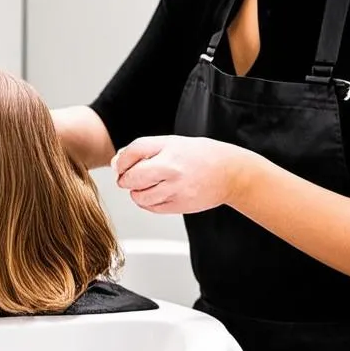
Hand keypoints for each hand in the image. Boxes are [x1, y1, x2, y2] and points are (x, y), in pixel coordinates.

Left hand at [111, 135, 252, 214]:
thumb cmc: (202, 156)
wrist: (230, 173)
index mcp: (170, 147)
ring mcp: (176, 189)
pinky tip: (155, 194)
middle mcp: (172, 168)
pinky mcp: (179, 205)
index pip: (132, 152)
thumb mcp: (174, 143)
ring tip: (144, 186)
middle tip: (127, 178)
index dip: (121, 161)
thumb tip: (118, 161)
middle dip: (124, 179)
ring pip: (139, 196)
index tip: (121, 164)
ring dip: (135, 193)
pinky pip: (151, 207)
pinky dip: (147, 202)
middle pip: (132, 177)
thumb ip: (146, 150)